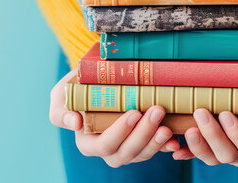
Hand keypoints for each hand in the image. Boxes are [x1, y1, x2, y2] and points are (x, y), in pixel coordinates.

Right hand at [49, 69, 180, 167]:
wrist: (95, 84)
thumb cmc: (76, 88)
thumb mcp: (61, 95)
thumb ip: (61, 111)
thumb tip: (76, 123)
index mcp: (87, 143)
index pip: (104, 144)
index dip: (120, 132)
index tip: (134, 112)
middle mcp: (107, 151)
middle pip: (126, 152)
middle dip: (144, 133)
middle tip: (157, 110)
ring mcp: (126, 150)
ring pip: (142, 154)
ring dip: (156, 141)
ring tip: (168, 125)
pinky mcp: (142, 145)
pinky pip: (155, 151)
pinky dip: (166, 147)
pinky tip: (176, 140)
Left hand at [172, 79, 237, 165]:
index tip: (226, 113)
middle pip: (228, 154)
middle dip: (214, 136)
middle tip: (202, 112)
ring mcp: (222, 148)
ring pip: (210, 157)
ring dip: (198, 146)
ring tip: (189, 128)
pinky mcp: (205, 143)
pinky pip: (194, 154)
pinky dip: (185, 152)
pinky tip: (175, 148)